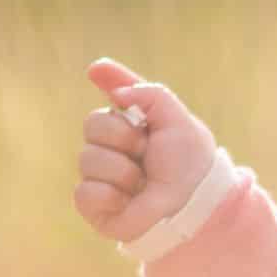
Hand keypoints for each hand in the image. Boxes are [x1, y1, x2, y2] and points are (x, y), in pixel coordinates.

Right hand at [74, 58, 219, 243]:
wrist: (191, 206)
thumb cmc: (189, 164)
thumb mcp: (177, 120)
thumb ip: (149, 94)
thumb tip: (110, 87)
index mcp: (135, 125)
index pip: (115, 98)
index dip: (110, 81)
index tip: (96, 70)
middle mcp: (114, 147)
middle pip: (92, 123)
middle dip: (122, 136)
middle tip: (146, 152)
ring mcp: (101, 175)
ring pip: (88, 158)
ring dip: (122, 171)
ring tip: (143, 183)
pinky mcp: (94, 205)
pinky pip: (84, 191)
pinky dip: (110, 195)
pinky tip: (127, 202)